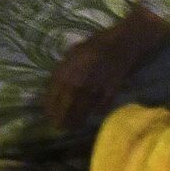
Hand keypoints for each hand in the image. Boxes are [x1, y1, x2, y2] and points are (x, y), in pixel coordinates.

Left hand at [43, 7, 169, 129]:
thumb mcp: (71, 54)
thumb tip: (53, 87)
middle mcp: (77, 86)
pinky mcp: (108, 95)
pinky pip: (99, 110)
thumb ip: (62, 71)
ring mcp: (93, 92)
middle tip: (60, 127)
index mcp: (65, 74)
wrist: (121, 43)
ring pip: (81, 115)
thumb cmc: (94, 45)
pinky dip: (95, 113)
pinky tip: (93, 113)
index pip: (52, 100)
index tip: (48, 116)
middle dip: (61, 121)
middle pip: (65, 112)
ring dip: (76, 122)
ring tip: (73, 126)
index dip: (49, 110)